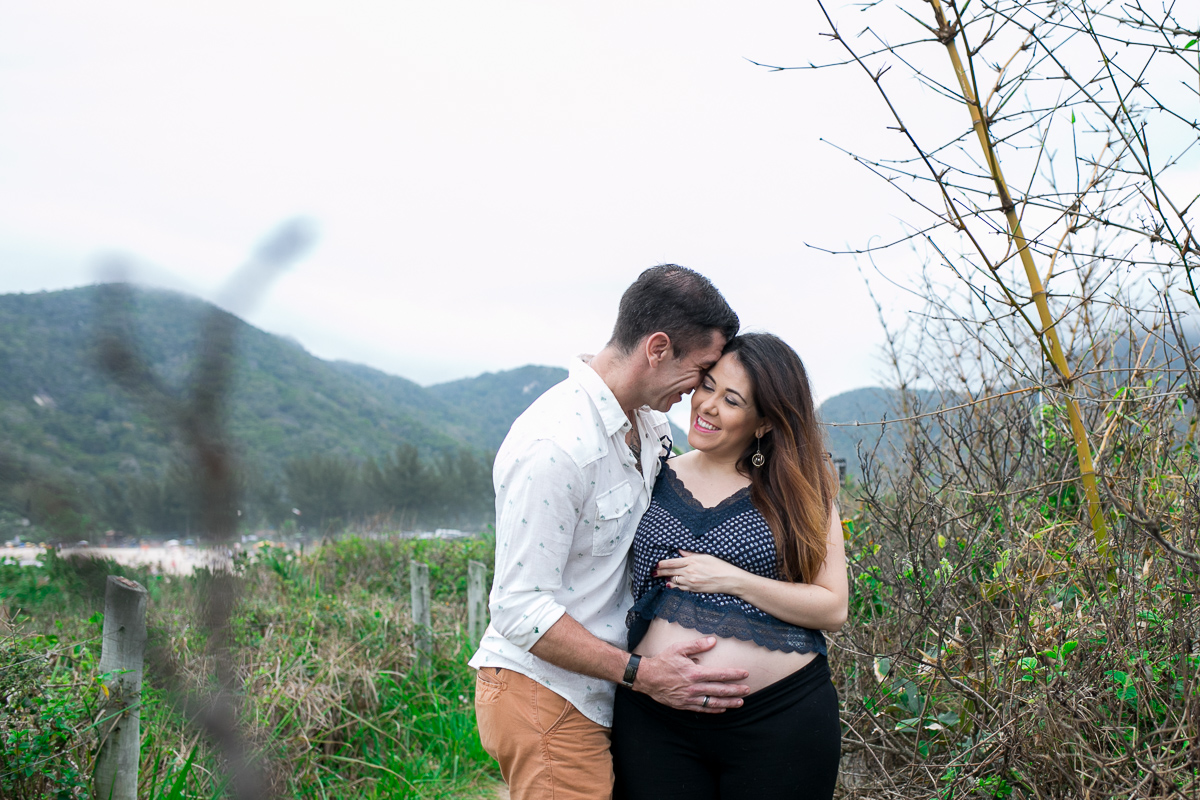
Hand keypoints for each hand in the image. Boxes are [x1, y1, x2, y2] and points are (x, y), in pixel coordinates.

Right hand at [634, 636, 749, 712]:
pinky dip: (714, 709)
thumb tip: (713, 641)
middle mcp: (694, 687)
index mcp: (694, 673)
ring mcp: (689, 698)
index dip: (733, 675)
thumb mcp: (678, 648)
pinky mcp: (684, 705)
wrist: (647, 678)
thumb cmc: (663, 661)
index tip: (744, 674)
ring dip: (728, 702)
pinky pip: (702, 709)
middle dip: (735, 690)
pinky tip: (722, 708)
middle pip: (719, 690)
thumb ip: (697, 645)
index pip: (719, 674)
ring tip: (740, 702)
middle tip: (747, 690)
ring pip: (713, 702)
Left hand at [656, 550, 745, 595]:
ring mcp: (691, 582)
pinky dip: (675, 586)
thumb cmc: (719, 565)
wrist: (729, 579)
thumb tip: (680, 551)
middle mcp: (689, 572)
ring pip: (674, 581)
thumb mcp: (705, 556)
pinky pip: (681, 588)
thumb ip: (691, 554)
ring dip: (667, 579)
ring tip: (661, 578)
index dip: (662, 564)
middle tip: (652, 573)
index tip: (655, 564)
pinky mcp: (694, 589)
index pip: (672, 563)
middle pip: (670, 572)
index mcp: (691, 562)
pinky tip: (671, 585)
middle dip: (660, 573)